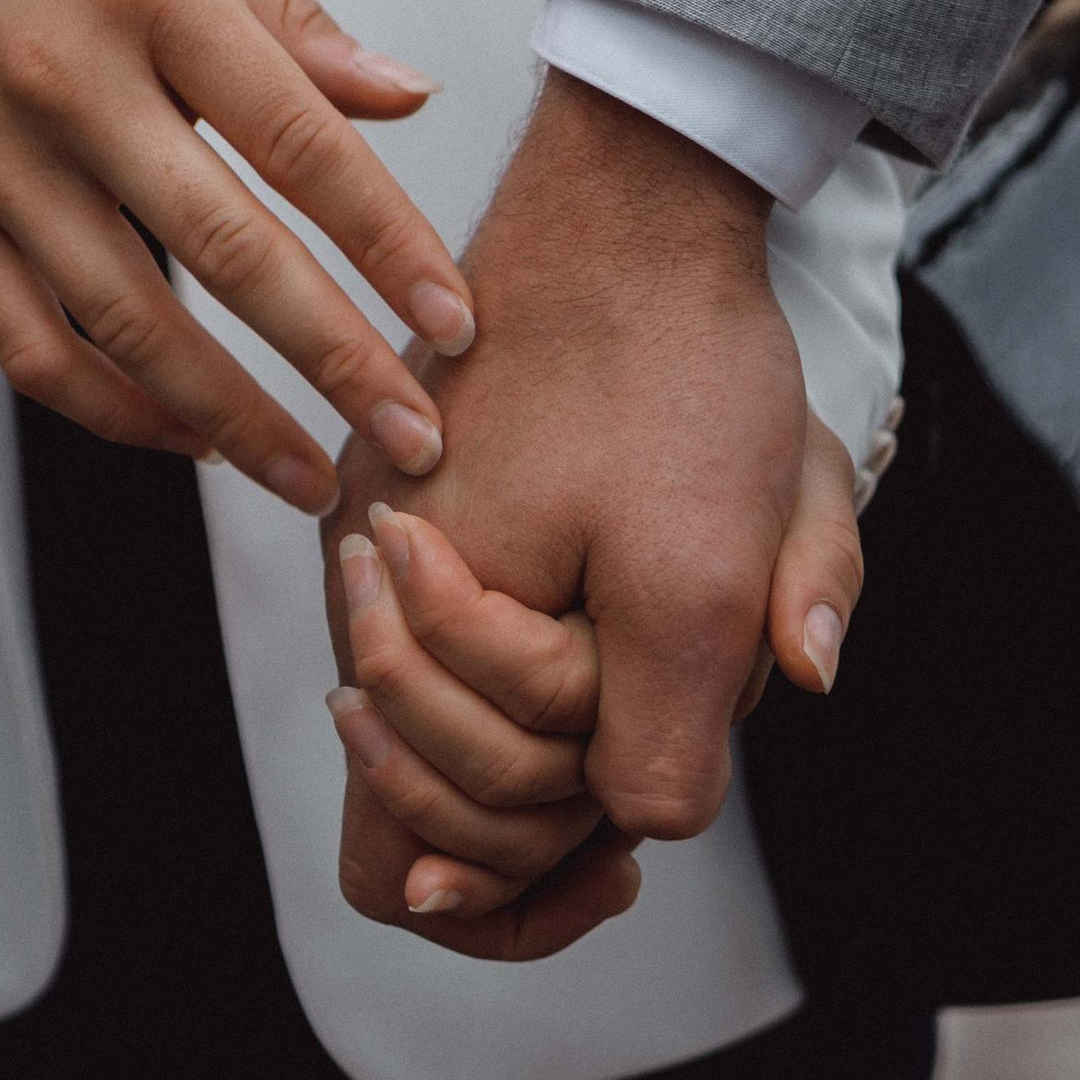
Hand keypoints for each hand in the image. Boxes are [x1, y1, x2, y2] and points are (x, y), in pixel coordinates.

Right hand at [0, 0, 473, 510]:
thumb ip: (289, 19)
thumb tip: (405, 98)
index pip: (299, 140)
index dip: (388, 244)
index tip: (453, 322)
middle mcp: (71, 80)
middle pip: (227, 251)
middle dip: (335, 360)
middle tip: (411, 435)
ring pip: (130, 325)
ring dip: (233, 418)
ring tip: (311, 475)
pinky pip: (34, 348)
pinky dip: (115, 412)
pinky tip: (188, 440)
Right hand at [319, 70, 862, 946]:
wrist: (643, 202)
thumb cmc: (666, 372)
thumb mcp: (702, 577)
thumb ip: (664, 748)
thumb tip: (636, 832)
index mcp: (408, 630)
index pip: (417, 858)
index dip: (535, 877)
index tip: (622, 849)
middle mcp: (377, 609)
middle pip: (449, 813)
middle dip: (571, 800)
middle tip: (668, 727)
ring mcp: (406, 571)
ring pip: (485, 736)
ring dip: (593, 724)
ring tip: (679, 645)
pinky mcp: (450, 532)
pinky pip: (502, 656)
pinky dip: (592, 663)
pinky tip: (662, 609)